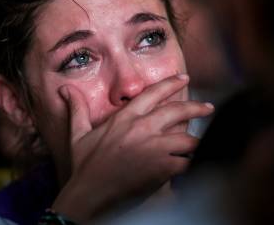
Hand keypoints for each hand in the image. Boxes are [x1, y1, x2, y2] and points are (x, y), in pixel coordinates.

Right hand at [51, 74, 213, 222]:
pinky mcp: (162, 168)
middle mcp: (142, 128)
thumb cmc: (85, 166)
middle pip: (178, 110)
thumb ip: (77, 108)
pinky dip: (190, 164)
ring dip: (194, 141)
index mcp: (125, 117)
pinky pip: (186, 162)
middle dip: (196, 107)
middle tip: (208, 107)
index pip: (153, 93)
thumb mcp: (78, 134)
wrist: (90, 195)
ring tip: (199, 143)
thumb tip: (66, 89)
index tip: (184, 79)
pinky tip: (191, 165)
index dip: (171, 84)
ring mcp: (154, 147)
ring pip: (187, 138)